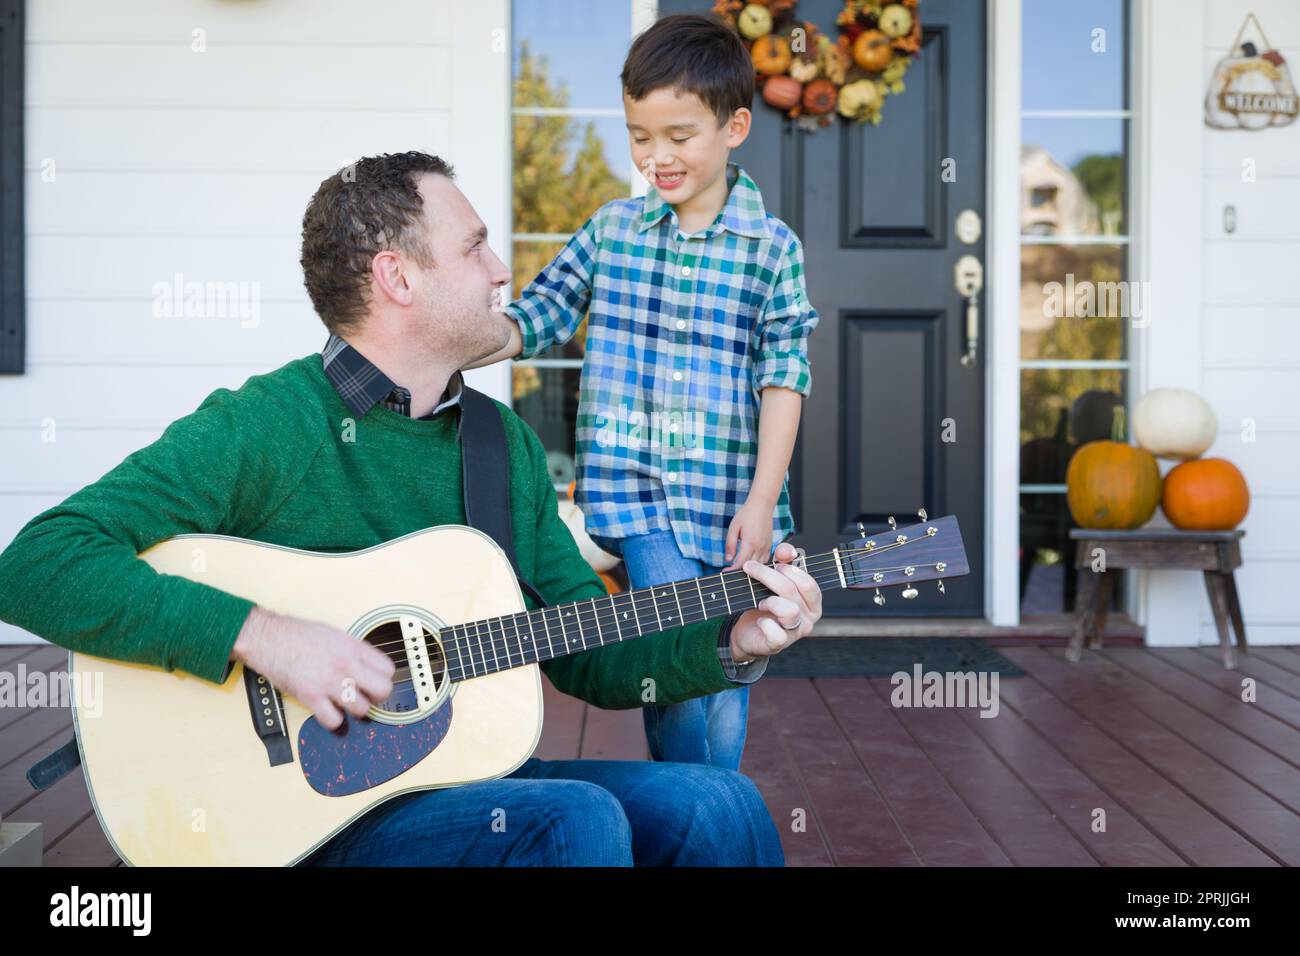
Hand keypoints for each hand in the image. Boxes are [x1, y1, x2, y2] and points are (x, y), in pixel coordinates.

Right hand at [231, 607, 395, 730]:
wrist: (268, 638)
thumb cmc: (298, 634)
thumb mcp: (335, 634)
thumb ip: (353, 650)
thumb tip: (367, 665)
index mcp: (353, 647)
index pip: (388, 669)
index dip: (383, 678)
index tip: (375, 681)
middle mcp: (346, 664)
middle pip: (382, 691)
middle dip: (377, 697)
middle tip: (367, 696)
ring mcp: (329, 681)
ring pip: (361, 709)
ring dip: (355, 710)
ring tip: (346, 704)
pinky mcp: (311, 696)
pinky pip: (333, 720)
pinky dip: (333, 721)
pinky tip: (328, 712)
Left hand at [724, 497, 775, 569]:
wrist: (762, 505)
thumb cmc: (746, 514)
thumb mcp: (733, 528)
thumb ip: (730, 544)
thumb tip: (728, 559)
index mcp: (750, 542)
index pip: (741, 563)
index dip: (732, 570)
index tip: (725, 572)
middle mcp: (760, 546)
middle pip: (751, 567)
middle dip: (740, 572)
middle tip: (730, 572)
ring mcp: (767, 547)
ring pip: (759, 566)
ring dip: (750, 570)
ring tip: (739, 570)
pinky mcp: (770, 545)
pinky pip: (765, 561)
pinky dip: (758, 565)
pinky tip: (751, 565)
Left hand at [729, 542, 821, 662]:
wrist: (749, 632)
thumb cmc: (765, 604)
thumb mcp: (775, 582)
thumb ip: (783, 562)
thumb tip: (787, 550)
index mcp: (813, 602)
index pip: (808, 582)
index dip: (790, 569)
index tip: (774, 561)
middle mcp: (809, 618)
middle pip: (792, 590)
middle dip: (768, 575)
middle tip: (750, 568)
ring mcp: (796, 633)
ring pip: (789, 610)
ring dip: (770, 601)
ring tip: (759, 601)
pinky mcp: (779, 644)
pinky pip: (776, 633)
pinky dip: (764, 623)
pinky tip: (759, 620)